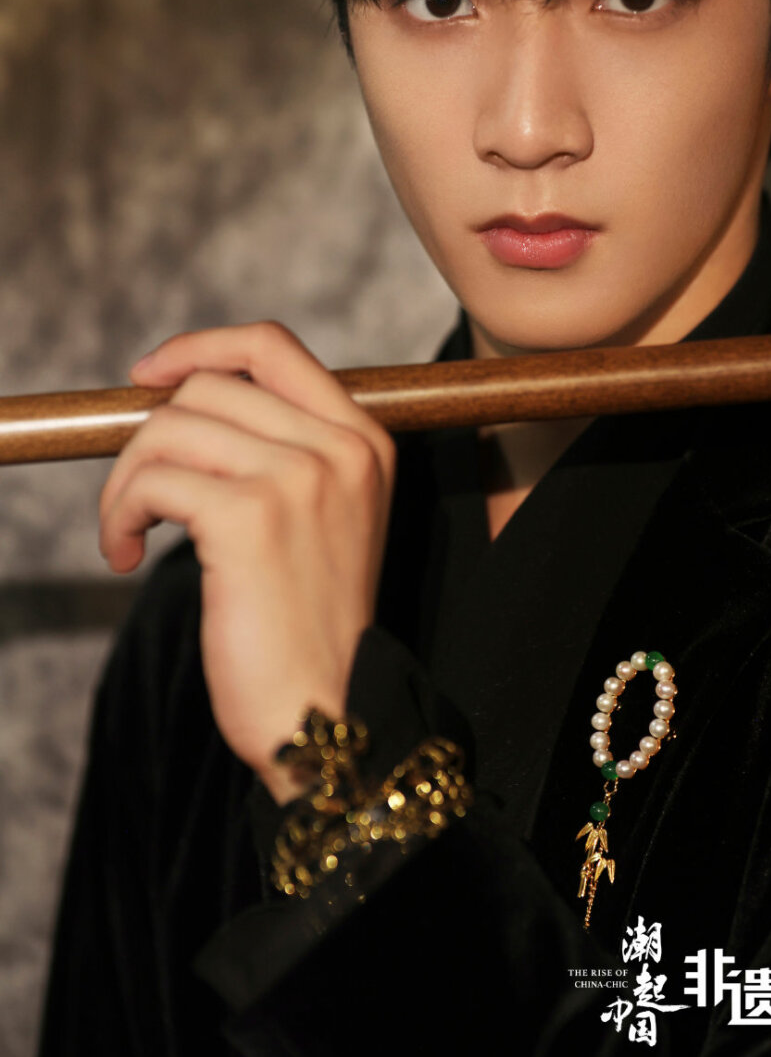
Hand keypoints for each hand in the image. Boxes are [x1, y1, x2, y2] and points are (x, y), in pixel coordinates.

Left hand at [98, 321, 396, 802]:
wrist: (329, 712)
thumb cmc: (308, 624)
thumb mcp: (324, 518)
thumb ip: (282, 452)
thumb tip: (182, 404)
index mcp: (365, 440)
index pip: (271, 345)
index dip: (198, 347)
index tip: (148, 378)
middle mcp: (340, 448)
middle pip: (206, 388)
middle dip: (147, 440)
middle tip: (138, 502)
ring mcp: (300, 478)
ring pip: (169, 429)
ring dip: (126, 483)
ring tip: (128, 534)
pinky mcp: (251, 518)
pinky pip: (154, 482)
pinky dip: (119, 516)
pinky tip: (124, 556)